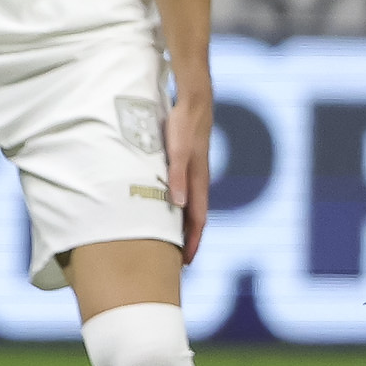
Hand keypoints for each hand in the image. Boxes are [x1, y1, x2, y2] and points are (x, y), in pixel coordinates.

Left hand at [168, 86, 212, 260]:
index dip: (191, 241)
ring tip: (170, 241)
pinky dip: (177, 207)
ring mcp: (193, 173)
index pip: (197, 220)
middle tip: (177, 261)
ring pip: (190, 206)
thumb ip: (177, 177)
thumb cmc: (184, 127)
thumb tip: (178, 206)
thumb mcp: (177, 152)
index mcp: (198, 182)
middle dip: (188, 240)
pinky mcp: (187, 164)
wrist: (193, 102)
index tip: (185, 262)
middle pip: (195, 217)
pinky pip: (184, 193)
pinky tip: (167, 209)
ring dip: (182, 225)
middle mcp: (198, 181)